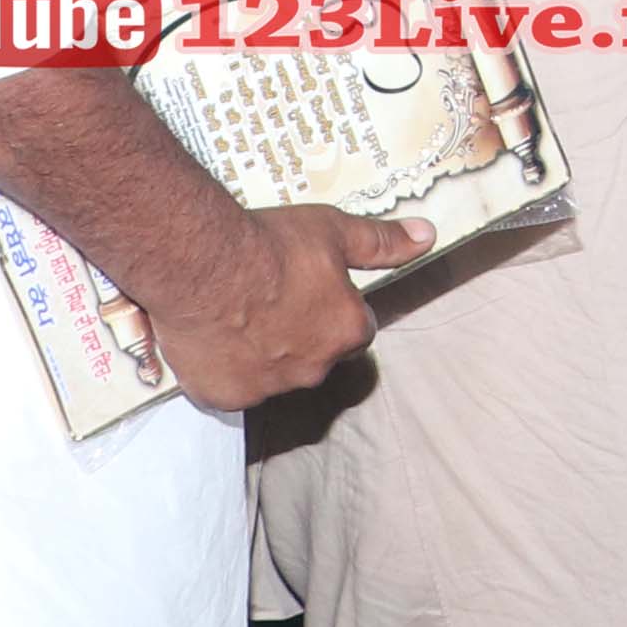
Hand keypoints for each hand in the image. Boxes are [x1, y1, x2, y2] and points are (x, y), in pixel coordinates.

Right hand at [116, 201, 415, 412]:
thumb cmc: (269, 246)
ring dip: (261, 353)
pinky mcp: (224, 396)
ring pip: (271, 375)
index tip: (310, 290)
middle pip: (314, 356)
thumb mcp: (334, 230)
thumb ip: (381, 242)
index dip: (333, 309)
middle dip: (297, 335)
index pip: (355, 331)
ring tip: (235, 313)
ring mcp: (267, 388)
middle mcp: (313, 369)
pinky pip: (229, 387)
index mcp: (346, 332)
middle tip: (269, 298)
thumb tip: (425, 236)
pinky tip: (211, 337)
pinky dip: (222, 368)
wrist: (201, 264)